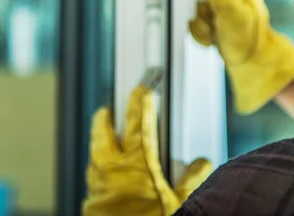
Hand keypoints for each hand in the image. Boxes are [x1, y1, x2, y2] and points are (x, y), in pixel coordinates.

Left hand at [83, 85, 212, 215]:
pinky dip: (97, 169)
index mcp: (137, 164)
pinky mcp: (90, 202)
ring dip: (99, 142)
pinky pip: (92, 177)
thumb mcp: (180, 203)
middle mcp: (113, 170)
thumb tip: (203, 163)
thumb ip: (191, 180)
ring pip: (94, 154)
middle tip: (108, 109)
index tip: (143, 90)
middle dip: (105, 117)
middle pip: (103, 132)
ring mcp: (98, 185)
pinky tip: (103, 174)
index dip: (141, 103)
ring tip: (104, 137)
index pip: (139, 123)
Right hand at [189, 0, 293, 114]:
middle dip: (202, 14)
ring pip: (196, 10)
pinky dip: (201, 33)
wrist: (252, 65)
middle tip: (214, 24)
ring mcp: (223, 8)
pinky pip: (196, 22)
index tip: (211, 9)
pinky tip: (212, 39)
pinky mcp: (216, 21)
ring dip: (201, 26)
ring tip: (214, 34)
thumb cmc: (248, 41)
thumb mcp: (234, 11)